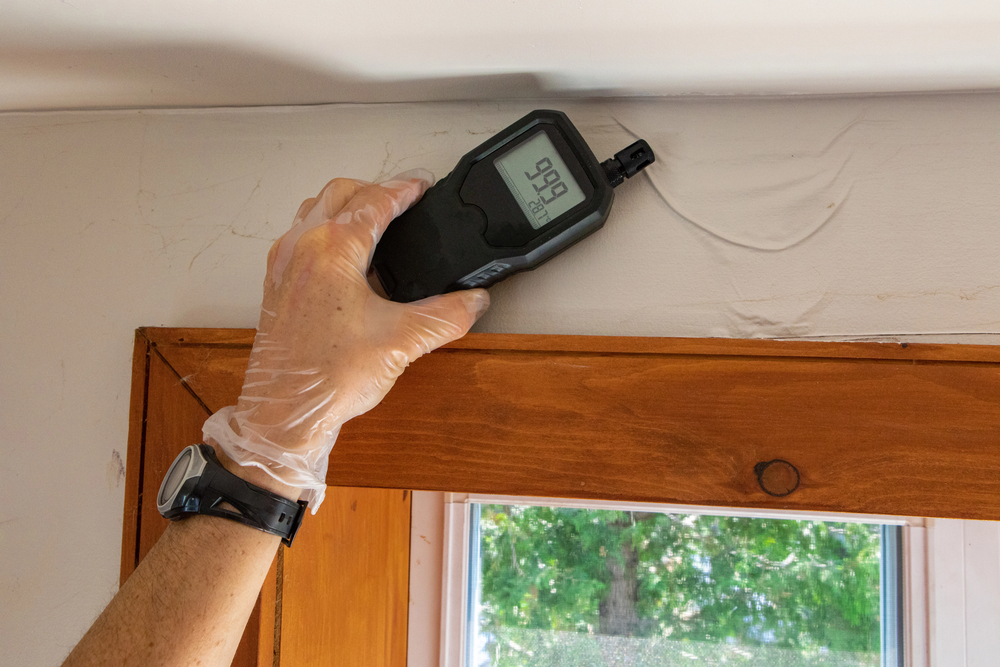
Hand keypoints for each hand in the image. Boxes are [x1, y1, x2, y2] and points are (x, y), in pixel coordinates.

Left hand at [203, 170, 488, 509]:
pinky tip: (347, 260)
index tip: (421, 186)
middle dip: (374, 190)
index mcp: (331, 249)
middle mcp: (301, 248)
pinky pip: (300, 237)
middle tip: (403, 199)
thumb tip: (473, 302)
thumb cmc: (327, 377)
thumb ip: (445, 316)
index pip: (374, 201)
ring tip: (375, 222)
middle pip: (339, 193)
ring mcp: (283, 266)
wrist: (284, 415)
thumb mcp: (401, 342)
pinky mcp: (276, 287)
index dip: (404, 189)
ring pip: (314, 210)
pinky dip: (326, 231)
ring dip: (345, 207)